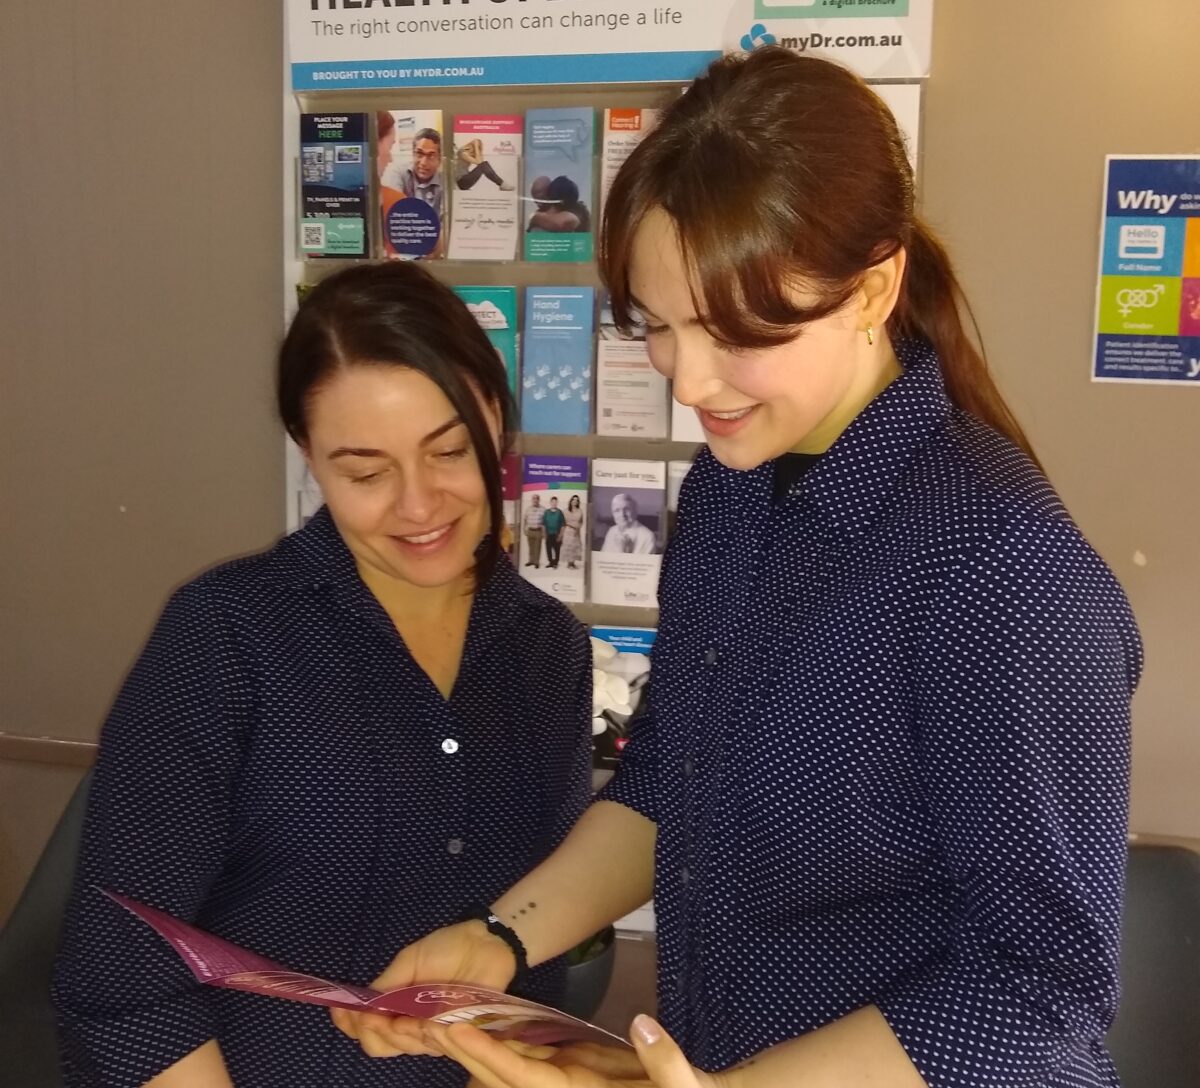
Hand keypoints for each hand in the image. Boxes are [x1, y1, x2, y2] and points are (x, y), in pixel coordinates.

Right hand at [330, 920, 517, 1058]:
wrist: (486, 942)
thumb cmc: (448, 948)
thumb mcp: (409, 961)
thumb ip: (386, 985)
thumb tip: (358, 1005)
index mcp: (397, 1006)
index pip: (367, 1028)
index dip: (349, 1025)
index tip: (338, 1013)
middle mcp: (411, 1023)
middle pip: (380, 1045)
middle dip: (369, 1032)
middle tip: (368, 1017)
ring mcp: (434, 1030)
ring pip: (403, 1046)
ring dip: (393, 1034)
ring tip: (393, 1020)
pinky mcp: (456, 1032)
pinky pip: (432, 1043)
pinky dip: (418, 1035)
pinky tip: (414, 1025)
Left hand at [427, 1014, 725, 1087]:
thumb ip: (665, 1061)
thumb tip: (642, 1022)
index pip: (524, 1079)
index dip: (488, 1056)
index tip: (454, 1033)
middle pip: (501, 1079)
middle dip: (463, 1052)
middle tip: (421, 1020)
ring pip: (509, 1072)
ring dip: (473, 1050)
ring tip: (434, 1020)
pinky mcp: (569, 1080)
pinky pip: (528, 1066)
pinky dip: (501, 1048)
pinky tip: (479, 1027)